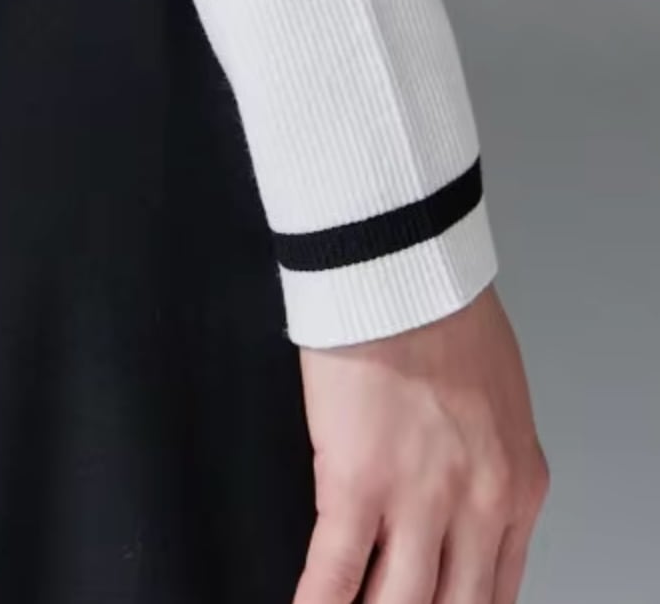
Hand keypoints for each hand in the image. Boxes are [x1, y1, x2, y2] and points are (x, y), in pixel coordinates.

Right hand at [293, 283, 548, 603]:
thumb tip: (459, 500)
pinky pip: (335, 574)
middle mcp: (478, 506)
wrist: (409, 278)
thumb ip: (490, 465)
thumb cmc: (449, 322)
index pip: (496, 592)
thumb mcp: (501, 404)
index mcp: (516, 487)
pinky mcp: (358, 483)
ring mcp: (420, 500)